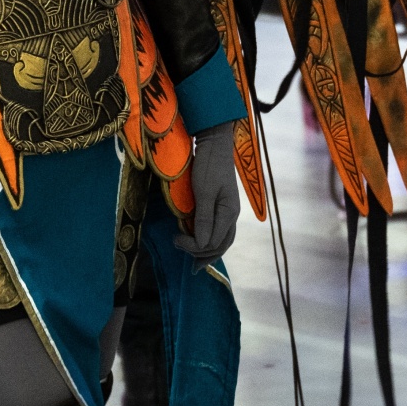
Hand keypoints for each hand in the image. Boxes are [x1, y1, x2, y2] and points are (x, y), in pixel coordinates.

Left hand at [176, 125, 239, 261]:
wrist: (215, 144)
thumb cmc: (209, 165)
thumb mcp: (204, 191)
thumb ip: (203, 218)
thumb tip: (200, 244)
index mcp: (229, 213)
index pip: (212, 242)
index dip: (193, 246)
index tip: (175, 239)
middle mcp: (231, 216)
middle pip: (220, 245)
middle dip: (200, 254)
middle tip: (179, 249)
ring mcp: (227, 212)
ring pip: (221, 241)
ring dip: (206, 252)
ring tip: (192, 261)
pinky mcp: (221, 207)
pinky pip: (218, 231)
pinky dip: (209, 242)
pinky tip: (199, 245)